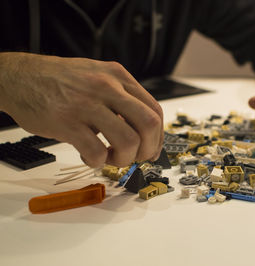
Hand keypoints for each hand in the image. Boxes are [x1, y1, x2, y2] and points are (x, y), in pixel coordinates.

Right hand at [0, 53, 162, 166]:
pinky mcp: (67, 123)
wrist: (20, 77)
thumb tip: (144, 128)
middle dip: (148, 149)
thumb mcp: (98, 74)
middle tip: (137, 157)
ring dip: (124, 159)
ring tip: (111, 158)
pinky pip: (96, 152)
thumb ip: (122, 96)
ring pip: (127, 141)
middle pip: (148, 124)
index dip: (158, 136)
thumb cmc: (61, 80)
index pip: (155, 110)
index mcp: (118, 77)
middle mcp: (107, 87)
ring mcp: (87, 104)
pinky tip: (89, 157)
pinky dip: (97, 162)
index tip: (151, 149)